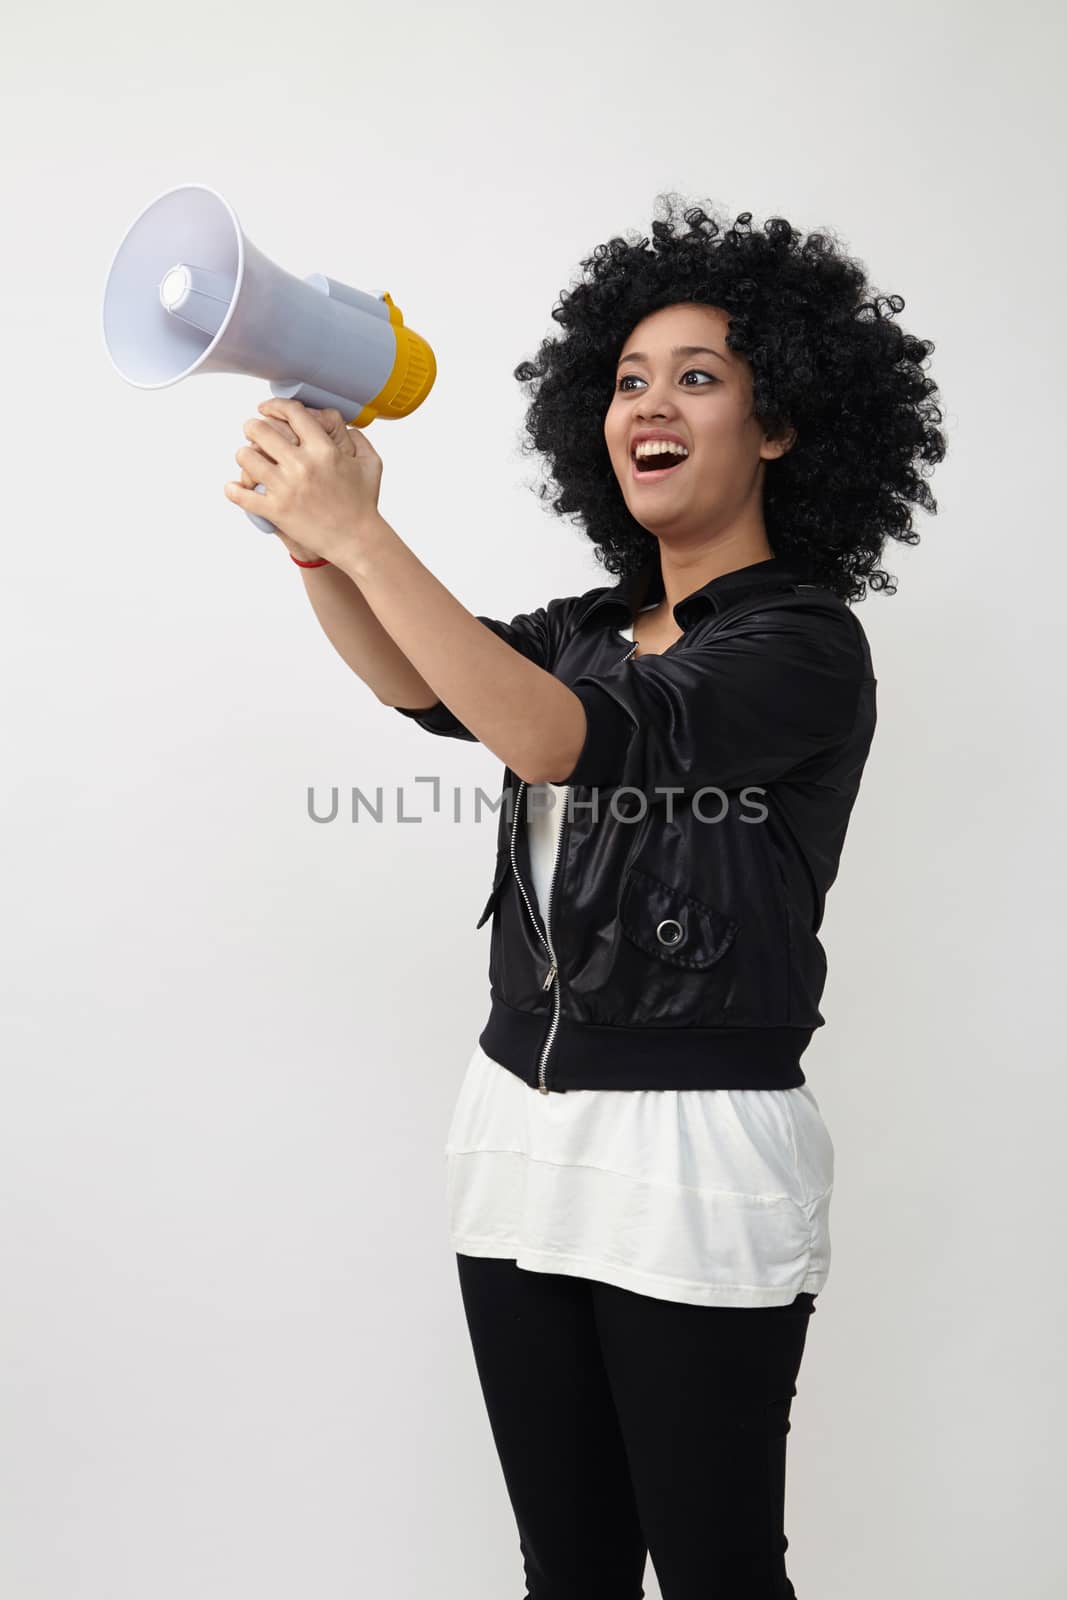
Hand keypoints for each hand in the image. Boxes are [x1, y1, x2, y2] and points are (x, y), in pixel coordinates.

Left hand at [224, 397, 383, 562]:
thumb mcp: (370, 465)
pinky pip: (242, 495)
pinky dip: (233, 490)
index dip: (275, 405)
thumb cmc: (364, 504)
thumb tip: (345, 427)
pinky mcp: (276, 511)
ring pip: (246, 457)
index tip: (267, 409)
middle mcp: (302, 465)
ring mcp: (287, 488)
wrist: (358, 541)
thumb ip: (359, 439)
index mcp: (324, 450)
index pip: (292, 413)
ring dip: (244, 456)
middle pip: (261, 430)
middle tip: (252, 432)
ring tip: (248, 460)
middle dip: (252, 427)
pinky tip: (234, 487)